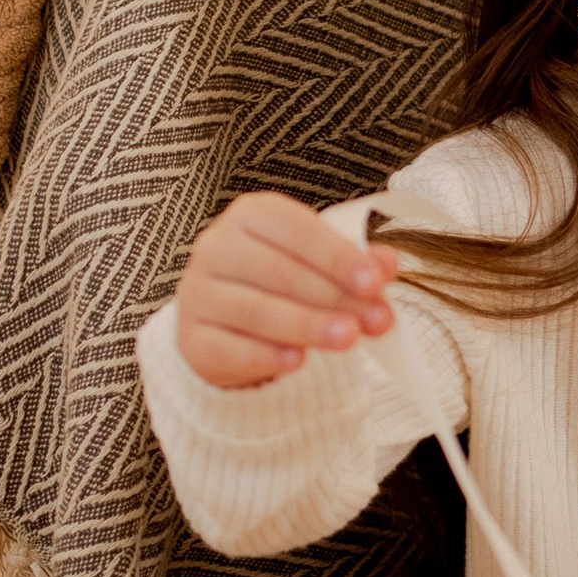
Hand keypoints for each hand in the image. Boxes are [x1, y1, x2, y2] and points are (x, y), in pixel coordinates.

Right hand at [174, 193, 402, 389]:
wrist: (229, 323)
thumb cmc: (282, 281)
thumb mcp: (321, 264)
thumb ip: (356, 264)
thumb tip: (387, 264)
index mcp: (251, 215)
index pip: (295, 229)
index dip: (336, 256)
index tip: (374, 282)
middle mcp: (217, 247)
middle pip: (277, 271)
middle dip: (332, 297)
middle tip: (375, 319)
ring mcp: (198, 293)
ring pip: (254, 310)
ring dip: (306, 325)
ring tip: (347, 339)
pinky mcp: (191, 338)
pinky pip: (228, 348)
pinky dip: (265, 355)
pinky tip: (298, 361)